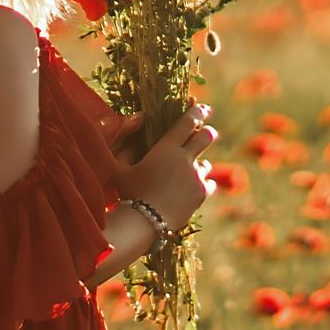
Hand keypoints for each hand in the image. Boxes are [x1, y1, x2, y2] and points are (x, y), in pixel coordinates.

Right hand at [115, 103, 217, 229]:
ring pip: (206, 163)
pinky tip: (193, 187)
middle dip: (207, 132)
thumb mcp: (120, 170)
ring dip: (198, 164)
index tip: (201, 107)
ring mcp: (196, 177)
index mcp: (166, 148)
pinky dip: (203, 183)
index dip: (196, 111)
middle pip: (207, 136)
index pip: (187, 122)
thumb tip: (133, 140)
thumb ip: (127, 151)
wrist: (145, 222)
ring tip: (187, 174)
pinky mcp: (202, 194)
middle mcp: (185, 159)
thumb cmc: (129, 194)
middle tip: (204, 134)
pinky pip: (209, 183)